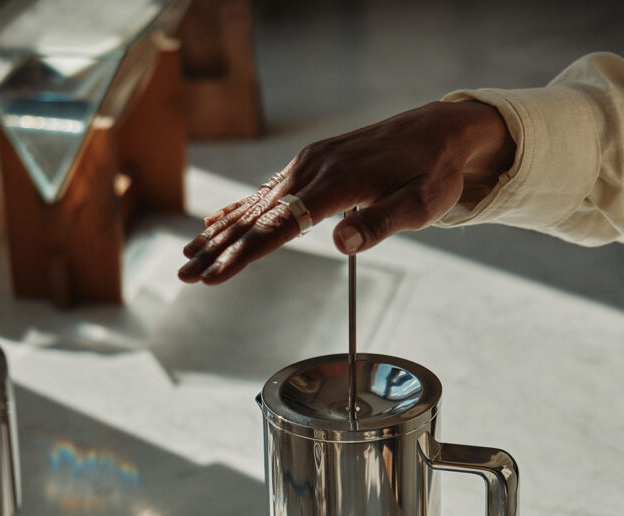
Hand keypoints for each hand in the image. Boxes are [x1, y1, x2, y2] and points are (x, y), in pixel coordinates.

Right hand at [178, 100, 515, 284]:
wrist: (439, 132)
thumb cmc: (432, 173)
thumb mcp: (421, 204)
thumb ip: (380, 223)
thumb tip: (341, 243)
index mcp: (336, 184)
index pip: (280, 227)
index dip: (244, 255)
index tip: (215, 275)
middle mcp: (314, 170)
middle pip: (257, 217)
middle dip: (217, 249)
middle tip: (184, 275)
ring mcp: (309, 164)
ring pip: (255, 204)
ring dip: (219, 233)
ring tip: (188, 256)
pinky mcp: (311, 164)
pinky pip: (267, 191)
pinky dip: (238, 209)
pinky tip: (215, 222)